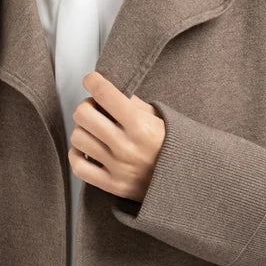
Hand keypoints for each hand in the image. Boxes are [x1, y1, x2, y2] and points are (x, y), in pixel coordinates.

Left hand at [68, 71, 165, 202]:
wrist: (188, 181)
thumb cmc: (173, 145)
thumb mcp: (160, 118)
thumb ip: (133, 104)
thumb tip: (108, 91)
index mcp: (141, 126)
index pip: (105, 94)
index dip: (93, 81)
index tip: (91, 80)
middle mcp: (126, 146)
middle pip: (83, 114)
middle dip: (87, 106)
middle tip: (95, 108)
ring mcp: (118, 167)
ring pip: (78, 138)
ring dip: (83, 130)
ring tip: (94, 130)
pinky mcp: (112, 185)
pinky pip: (79, 166)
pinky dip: (77, 155)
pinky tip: (87, 149)